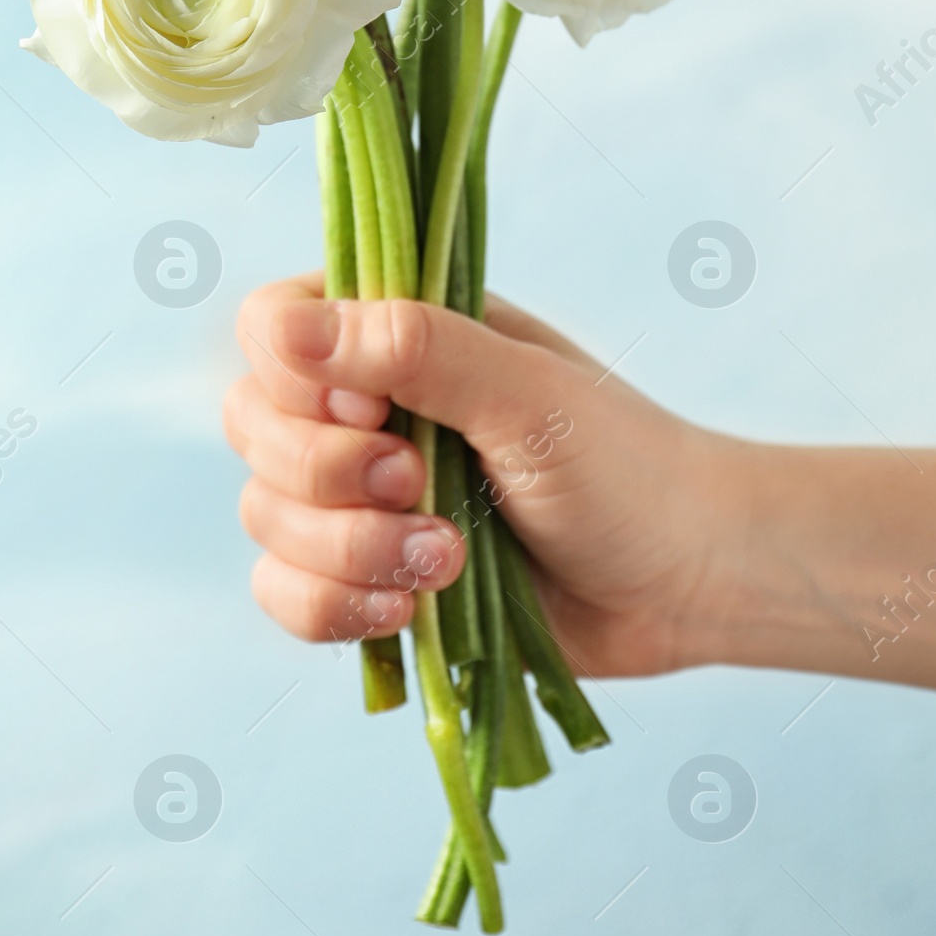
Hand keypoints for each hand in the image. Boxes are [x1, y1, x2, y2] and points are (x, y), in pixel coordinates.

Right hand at [225, 277, 743, 675]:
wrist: (683, 581)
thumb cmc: (624, 465)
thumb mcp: (525, 393)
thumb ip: (412, 348)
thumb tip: (282, 326)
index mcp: (398, 330)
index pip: (271, 326)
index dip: (298, 376)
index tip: (375, 408)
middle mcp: (364, 406)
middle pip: (253, 425)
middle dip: (328, 473)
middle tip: (420, 483)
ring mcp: (359, 497)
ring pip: (265, 517)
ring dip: (348, 549)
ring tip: (448, 560)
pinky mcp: (366, 578)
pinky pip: (285, 595)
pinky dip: (335, 607)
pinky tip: (412, 609)